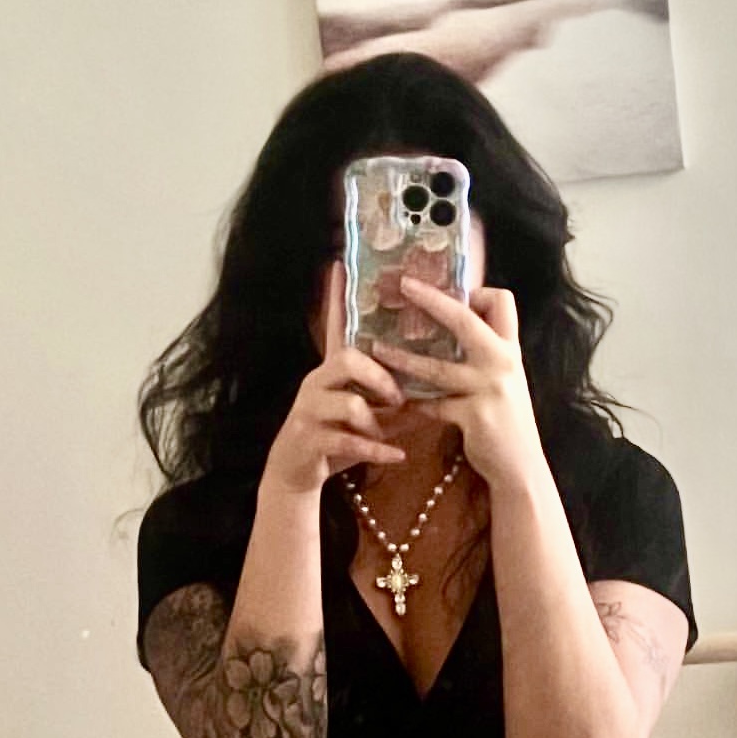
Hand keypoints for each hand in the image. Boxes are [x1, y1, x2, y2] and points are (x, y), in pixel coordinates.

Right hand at [263, 262, 407, 495]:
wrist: (296, 471)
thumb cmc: (337, 436)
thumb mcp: (369, 415)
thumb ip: (397, 399)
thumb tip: (440, 384)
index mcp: (333, 369)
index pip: (338, 327)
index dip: (339, 299)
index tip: (341, 266)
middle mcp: (318, 382)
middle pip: (347, 358)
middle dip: (379, 376)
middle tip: (399, 396)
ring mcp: (309, 409)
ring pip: (346, 402)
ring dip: (375, 420)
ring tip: (388, 432)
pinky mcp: (308, 439)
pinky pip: (345, 440)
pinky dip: (375, 450)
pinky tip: (396, 456)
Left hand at [372, 278, 544, 489]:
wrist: (521, 465)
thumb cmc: (508, 420)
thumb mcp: (506, 380)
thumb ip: (485, 356)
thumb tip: (456, 330)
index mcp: (510, 349)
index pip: (502, 301)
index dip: (478, 292)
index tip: (454, 294)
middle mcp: (503, 362)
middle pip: (464, 319)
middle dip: (432, 299)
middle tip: (405, 286)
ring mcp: (489, 389)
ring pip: (437, 367)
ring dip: (403, 358)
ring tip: (377, 349)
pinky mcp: (473, 417)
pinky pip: (434, 404)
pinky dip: (415, 402)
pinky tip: (401, 402)